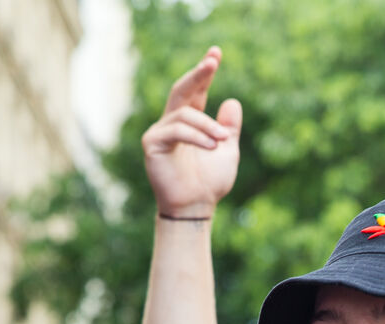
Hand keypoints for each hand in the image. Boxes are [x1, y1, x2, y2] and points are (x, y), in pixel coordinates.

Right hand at [141, 46, 241, 217]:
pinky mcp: (152, 144)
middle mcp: (172, 122)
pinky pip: (176, 131)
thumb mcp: (227, 150)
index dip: (204, 72)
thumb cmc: (210, 183)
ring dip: (207, 124)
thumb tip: (232, 100)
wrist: (196, 208)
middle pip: (182, 90)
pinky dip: (196, 136)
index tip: (216, 53)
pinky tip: (211, 146)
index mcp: (190, 121)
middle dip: (198, 74)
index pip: (196, 90)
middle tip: (212, 61)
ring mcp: (160, 132)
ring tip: (223, 140)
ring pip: (184, 113)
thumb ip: (229, 127)